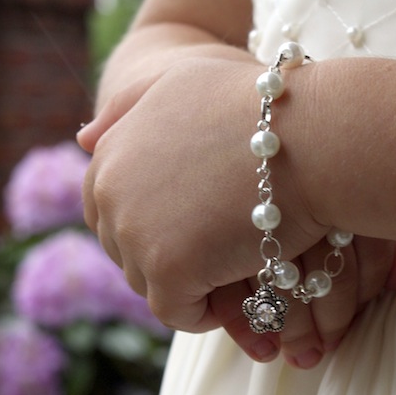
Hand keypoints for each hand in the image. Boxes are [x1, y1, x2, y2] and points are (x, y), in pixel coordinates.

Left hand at [78, 48, 395, 366]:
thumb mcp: (185, 81)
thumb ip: (131, 105)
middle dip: (174, 251)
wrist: (312, 136)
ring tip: (242, 252)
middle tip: (230, 237)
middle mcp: (108, 188)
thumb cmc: (264, 107)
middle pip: (129, 249)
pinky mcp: (165, 270)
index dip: (160, 220)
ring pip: (151, 283)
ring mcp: (133, 230)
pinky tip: (245, 277)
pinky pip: (178, 313)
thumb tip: (82, 139)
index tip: (207, 214)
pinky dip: (211, 308)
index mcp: (110, 150)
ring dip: (195, 279)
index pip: (112, 209)